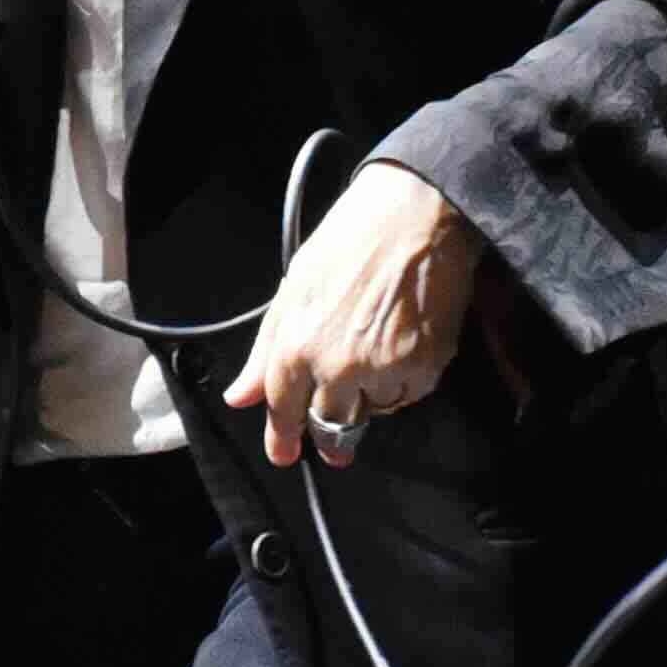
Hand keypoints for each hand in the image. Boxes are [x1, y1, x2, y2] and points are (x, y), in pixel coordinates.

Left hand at [222, 163, 480, 469]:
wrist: (417, 213)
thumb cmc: (351, 241)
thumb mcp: (293, 290)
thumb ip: (264, 351)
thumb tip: (240, 397)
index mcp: (297, 346)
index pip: (283, 410)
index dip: (283, 438)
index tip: (284, 453)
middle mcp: (338, 368)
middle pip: (330, 427)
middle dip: (331, 431)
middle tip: (338, 426)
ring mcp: (384, 371)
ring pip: (372, 411)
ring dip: (371, 394)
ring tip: (378, 344)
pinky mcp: (425, 369)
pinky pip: (407, 395)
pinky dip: (404, 380)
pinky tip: (403, 340)